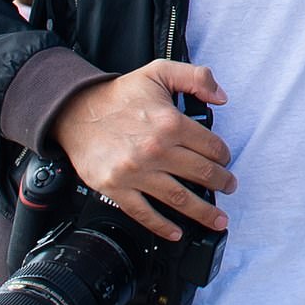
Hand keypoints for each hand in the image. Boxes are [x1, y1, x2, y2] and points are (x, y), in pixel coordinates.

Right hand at [52, 59, 236, 241]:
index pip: (211, 146)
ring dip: (203, 212)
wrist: (75, 111)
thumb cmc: (118, 95)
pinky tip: (176, 232)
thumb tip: (221, 97)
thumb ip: (196, 77)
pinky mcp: (117, 188)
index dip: (223, 155)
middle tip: (228, 187)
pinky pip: (144, 213)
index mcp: (170, 123)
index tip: (224, 160)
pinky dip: (162, 226)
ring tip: (217, 219)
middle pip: (201, 174)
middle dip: (221, 184)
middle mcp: (155, 150)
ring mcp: (136, 172)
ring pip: (180, 198)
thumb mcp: (159, 72)